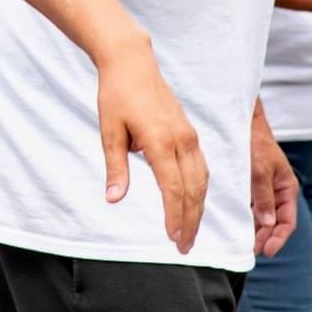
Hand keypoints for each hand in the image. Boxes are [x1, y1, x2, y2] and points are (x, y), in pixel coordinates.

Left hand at [96, 31, 207, 254]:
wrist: (132, 63)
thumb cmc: (116, 96)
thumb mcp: (109, 132)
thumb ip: (115, 168)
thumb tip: (114, 200)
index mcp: (160, 141)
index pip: (173, 188)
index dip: (174, 216)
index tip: (172, 238)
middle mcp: (181, 140)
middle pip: (193, 189)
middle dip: (190, 221)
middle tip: (184, 247)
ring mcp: (189, 135)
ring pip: (202, 180)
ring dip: (198, 209)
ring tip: (190, 233)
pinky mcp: (190, 133)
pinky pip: (202, 167)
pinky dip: (200, 190)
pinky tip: (194, 204)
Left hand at [250, 109, 297, 258]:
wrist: (242, 121)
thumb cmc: (254, 142)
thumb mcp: (259, 170)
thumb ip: (264, 197)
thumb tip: (268, 223)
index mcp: (286, 188)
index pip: (287, 221)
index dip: (278, 238)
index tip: (266, 251)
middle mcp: (277, 191)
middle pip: (274, 223)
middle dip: (264, 237)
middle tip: (249, 250)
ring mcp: (264, 189)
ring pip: (262, 217)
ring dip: (254, 230)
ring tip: (242, 242)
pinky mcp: (250, 186)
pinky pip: (251, 207)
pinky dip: (245, 217)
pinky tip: (235, 225)